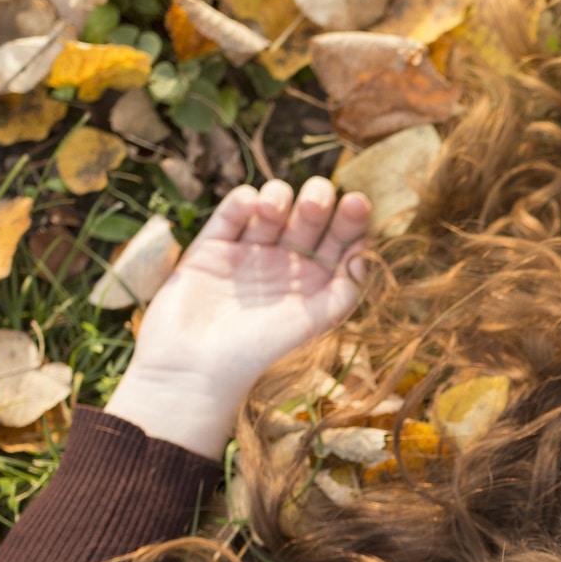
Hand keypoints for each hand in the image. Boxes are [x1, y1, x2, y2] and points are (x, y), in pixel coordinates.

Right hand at [106, 177, 370, 457]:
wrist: (195, 364)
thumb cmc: (259, 351)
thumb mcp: (312, 322)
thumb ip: (343, 291)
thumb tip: (365, 255)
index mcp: (315, 282)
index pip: (341, 242)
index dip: (351, 220)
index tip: (358, 203)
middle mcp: (285, 264)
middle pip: (310, 216)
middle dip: (318, 201)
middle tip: (315, 204)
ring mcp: (249, 252)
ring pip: (273, 205)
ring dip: (279, 196)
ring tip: (273, 211)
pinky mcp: (212, 246)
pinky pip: (232, 212)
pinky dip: (243, 200)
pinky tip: (251, 206)